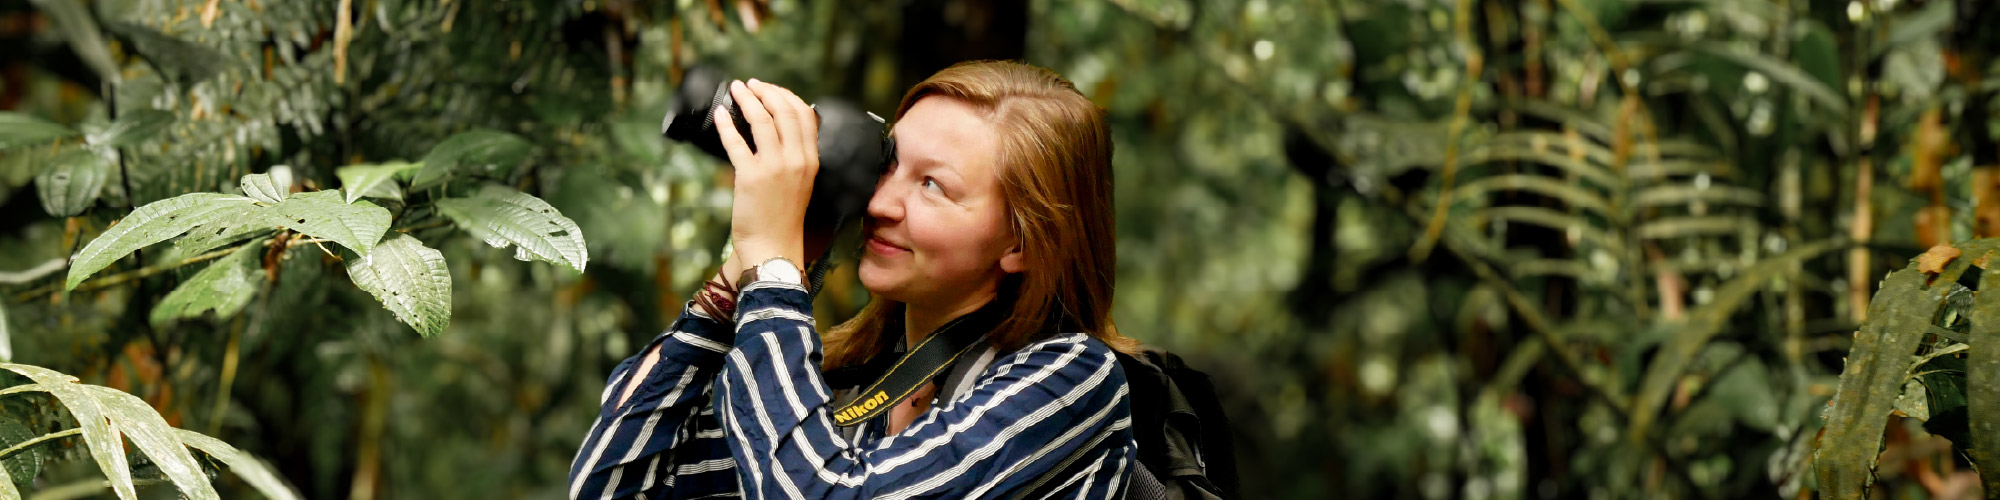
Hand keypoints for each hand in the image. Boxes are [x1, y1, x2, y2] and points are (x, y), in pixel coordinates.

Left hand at [715, 78, 818, 278]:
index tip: (770, 89)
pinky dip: (726, 124)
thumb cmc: (783, 218)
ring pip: (761, 119)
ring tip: (735, 90)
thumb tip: (776, 130)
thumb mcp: (800, 183)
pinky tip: (720, 115)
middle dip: (765, 91)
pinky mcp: (751, 177)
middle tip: (750, 84)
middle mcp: (796, 160)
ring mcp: (775, 167)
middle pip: (784, 111)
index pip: (804, 115)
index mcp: (811, 160)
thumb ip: (794, 157)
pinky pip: (736, 141)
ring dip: (746, 99)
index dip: (786, 96)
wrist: (774, 247)